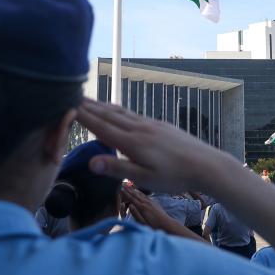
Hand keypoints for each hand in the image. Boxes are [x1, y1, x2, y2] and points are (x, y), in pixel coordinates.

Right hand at [76, 99, 237, 193]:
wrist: (207, 164)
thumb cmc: (176, 177)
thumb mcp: (145, 178)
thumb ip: (118, 168)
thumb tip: (90, 162)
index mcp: (133, 142)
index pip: (101, 127)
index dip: (83, 116)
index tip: (66, 106)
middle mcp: (139, 129)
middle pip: (109, 115)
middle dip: (89, 106)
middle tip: (71, 96)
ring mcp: (151, 125)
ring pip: (122, 113)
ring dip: (103, 106)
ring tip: (90, 101)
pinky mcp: (160, 126)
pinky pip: (134, 115)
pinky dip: (120, 110)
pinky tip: (119, 112)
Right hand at [122, 187, 177, 230]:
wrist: (167, 224)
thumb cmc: (154, 226)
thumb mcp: (143, 223)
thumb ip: (136, 214)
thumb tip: (130, 206)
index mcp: (142, 207)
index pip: (132, 199)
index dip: (126, 193)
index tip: (120, 188)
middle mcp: (146, 202)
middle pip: (135, 194)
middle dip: (129, 189)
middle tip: (122, 184)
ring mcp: (151, 202)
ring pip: (140, 194)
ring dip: (134, 190)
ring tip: (129, 186)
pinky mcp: (154, 202)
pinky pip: (145, 195)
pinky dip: (140, 192)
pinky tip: (139, 192)